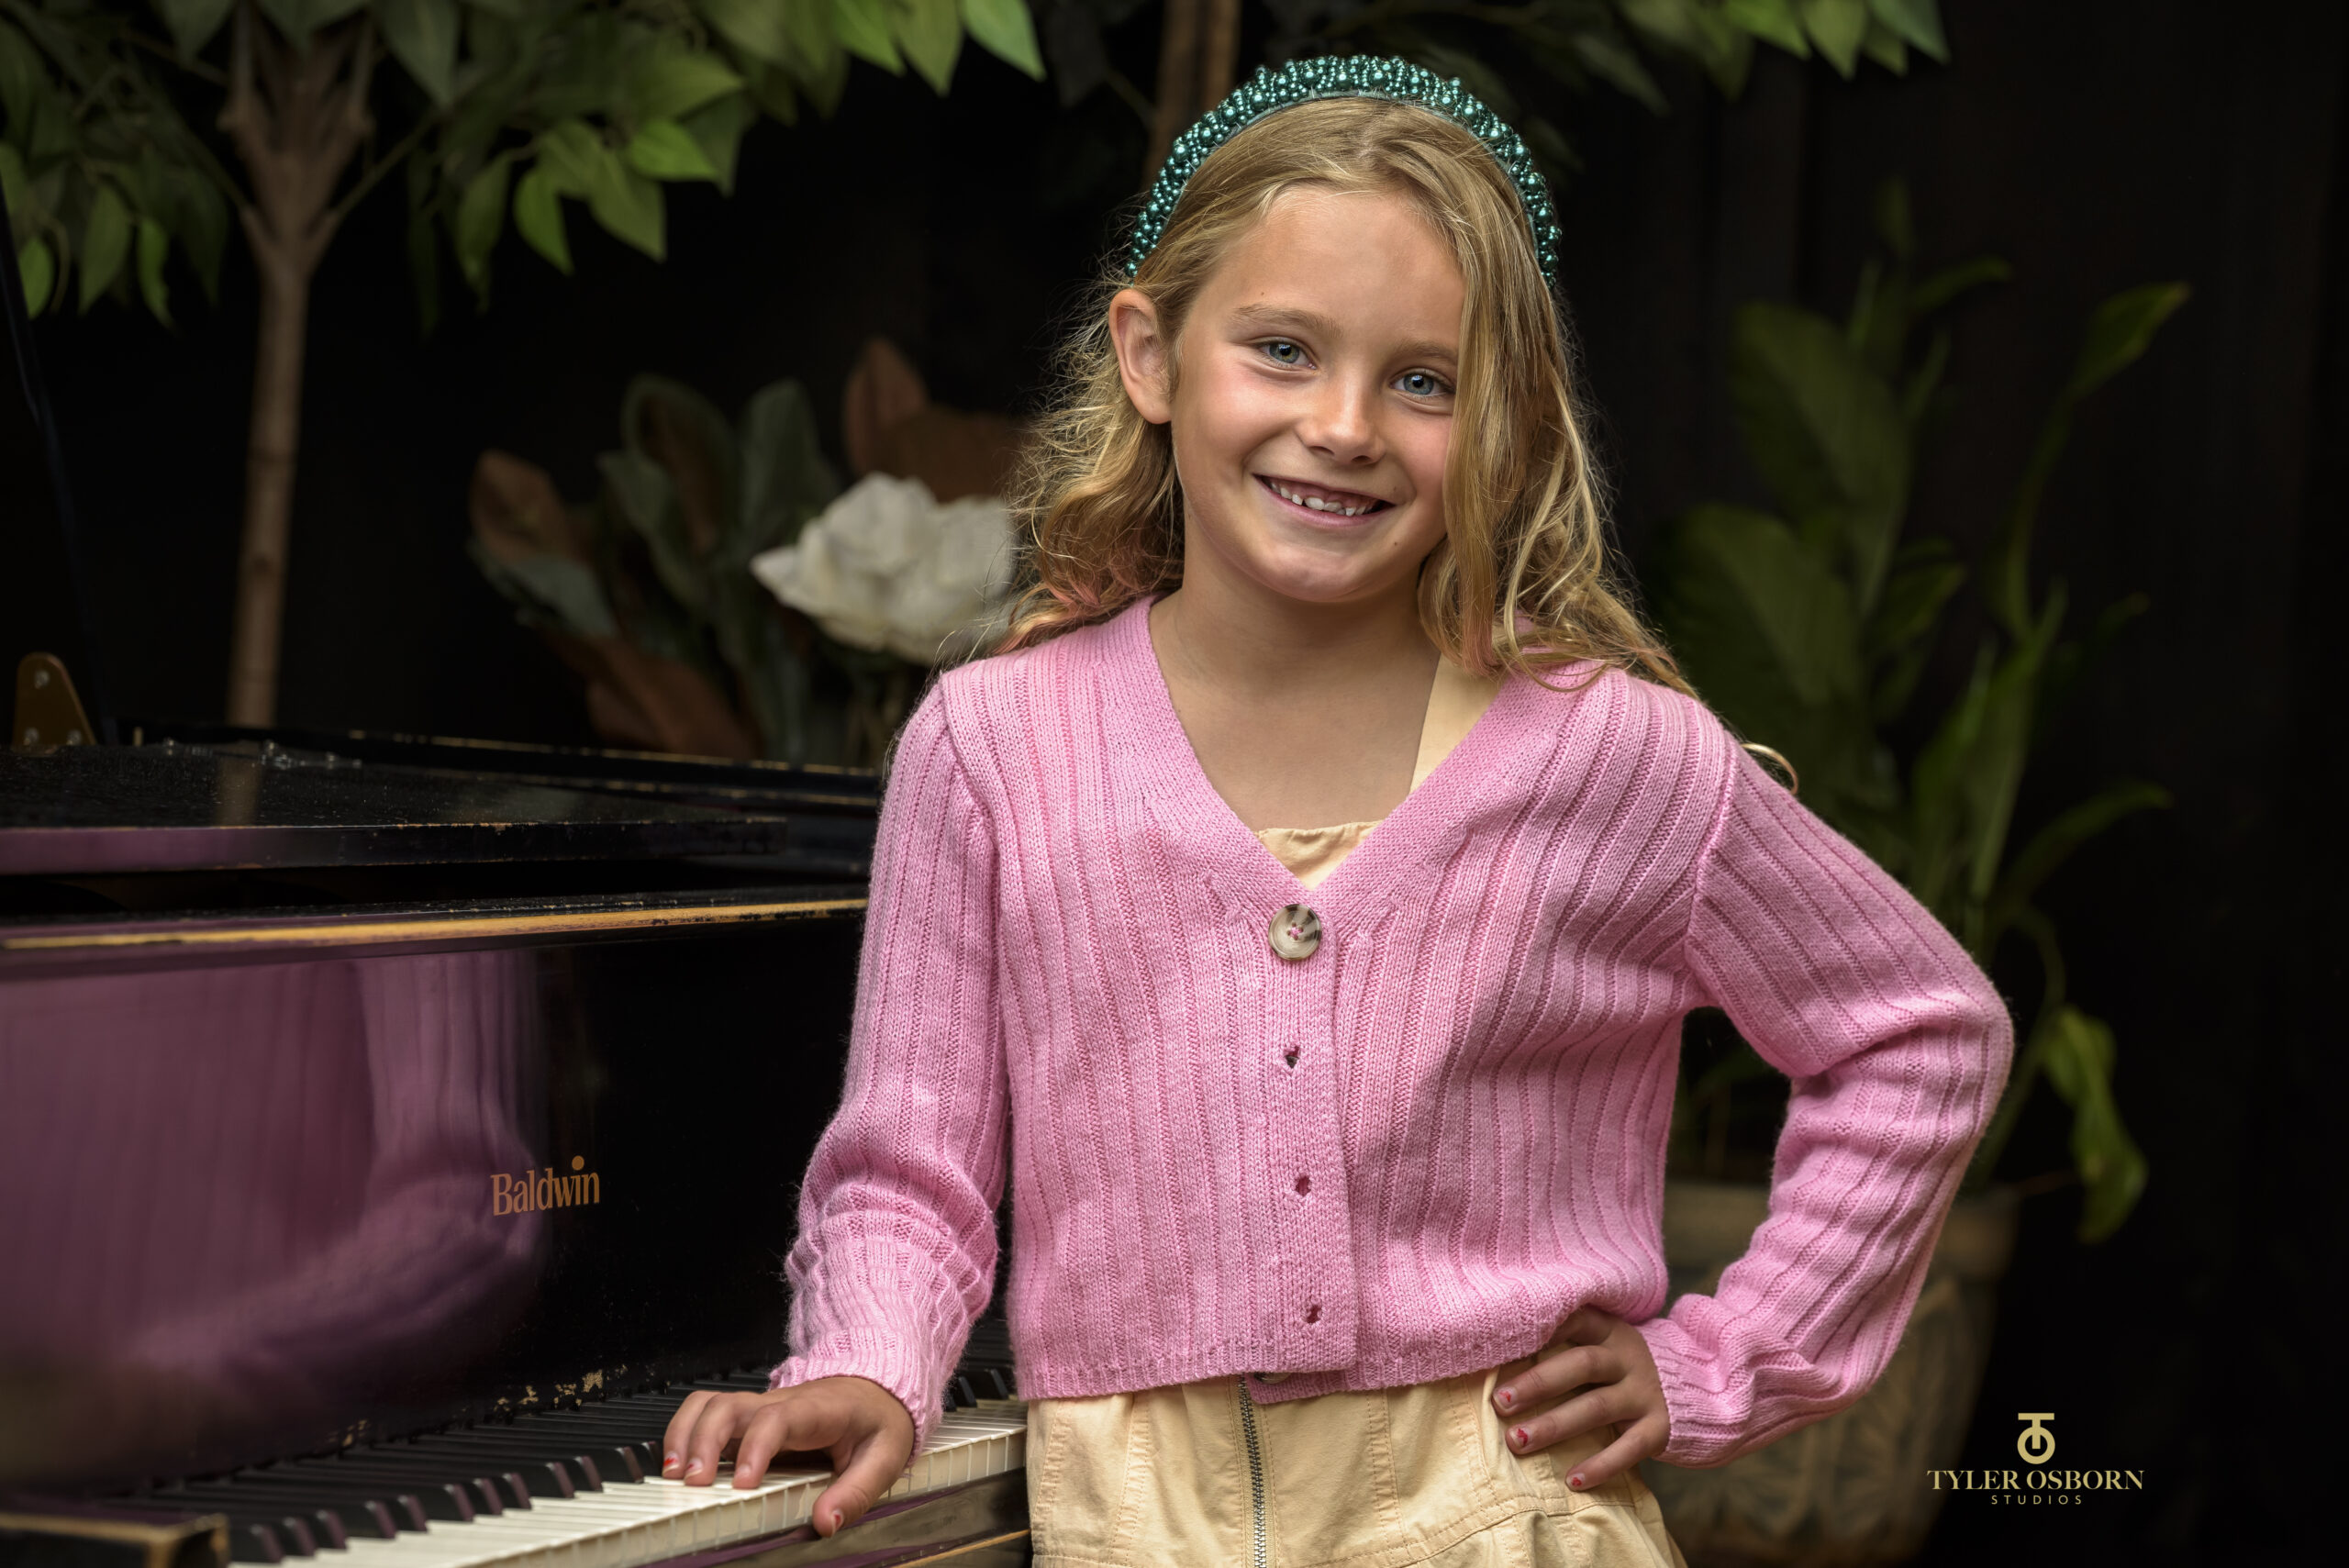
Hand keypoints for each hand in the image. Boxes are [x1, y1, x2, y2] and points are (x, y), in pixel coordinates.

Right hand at [661, 1376, 915, 1536]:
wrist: (877, 1391)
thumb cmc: (878, 1421)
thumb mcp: (885, 1456)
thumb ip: (858, 1491)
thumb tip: (826, 1523)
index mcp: (817, 1409)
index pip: (777, 1418)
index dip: (756, 1448)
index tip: (745, 1484)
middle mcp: (780, 1403)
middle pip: (729, 1406)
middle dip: (704, 1441)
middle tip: (694, 1483)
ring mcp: (760, 1408)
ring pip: (709, 1404)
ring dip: (685, 1435)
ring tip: (673, 1476)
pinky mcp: (748, 1419)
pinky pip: (706, 1413)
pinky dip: (684, 1433)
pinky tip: (677, 1465)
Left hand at [1490, 1306, 1669, 1490]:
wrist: (1693, 1388)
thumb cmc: (1619, 1368)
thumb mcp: (1600, 1346)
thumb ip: (1562, 1347)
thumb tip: (1492, 1360)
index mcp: (1608, 1329)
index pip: (1573, 1320)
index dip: (1539, 1330)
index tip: (1501, 1345)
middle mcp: (1628, 1356)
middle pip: (1581, 1364)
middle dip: (1537, 1383)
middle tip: (1499, 1402)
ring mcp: (1646, 1391)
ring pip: (1597, 1407)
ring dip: (1554, 1425)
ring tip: (1517, 1440)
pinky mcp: (1660, 1427)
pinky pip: (1629, 1448)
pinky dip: (1601, 1465)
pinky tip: (1572, 1481)